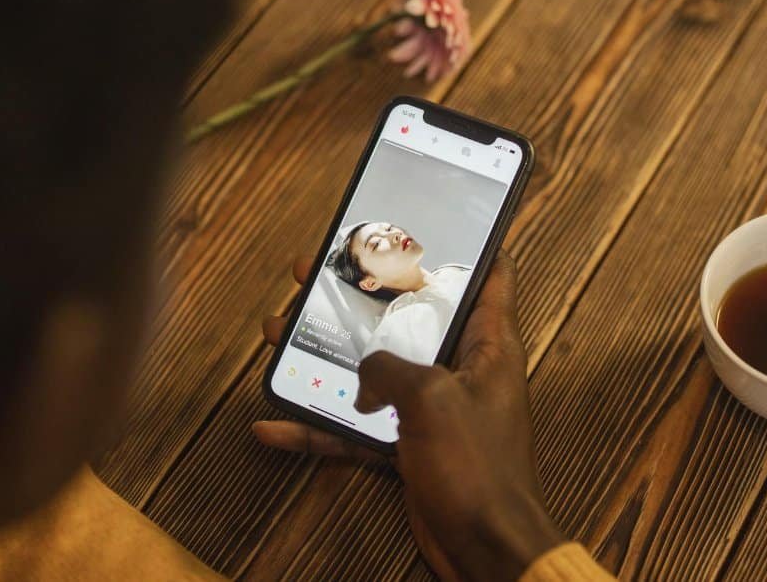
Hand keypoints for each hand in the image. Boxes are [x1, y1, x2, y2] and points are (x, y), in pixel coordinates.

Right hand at [255, 253, 562, 581]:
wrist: (485, 549)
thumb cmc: (479, 470)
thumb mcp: (432, 399)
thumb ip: (390, 368)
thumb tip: (364, 376)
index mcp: (488, 344)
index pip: (490, 275)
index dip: (471, 242)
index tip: (442, 217)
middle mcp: (462, 369)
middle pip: (410, 315)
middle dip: (364, 292)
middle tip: (320, 268)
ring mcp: (433, 409)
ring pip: (372, 368)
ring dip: (326, 353)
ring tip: (280, 330)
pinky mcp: (409, 446)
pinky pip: (357, 427)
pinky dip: (320, 426)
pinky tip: (276, 424)